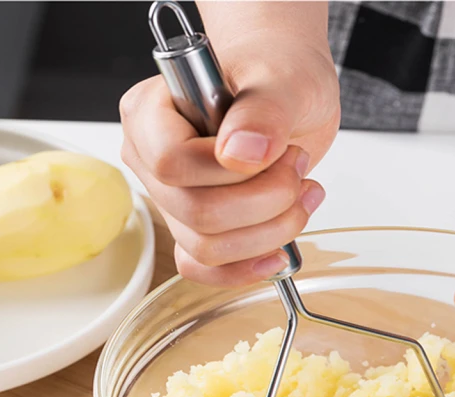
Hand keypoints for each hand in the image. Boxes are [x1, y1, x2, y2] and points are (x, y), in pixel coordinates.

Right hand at [120, 6, 338, 286]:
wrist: (288, 89)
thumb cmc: (276, 70)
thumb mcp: (282, 78)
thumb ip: (262, 111)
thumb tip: (239, 153)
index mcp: (151, 114)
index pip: (172, 164)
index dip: (230, 173)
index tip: (277, 152)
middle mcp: (152, 161)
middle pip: (196, 213)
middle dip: (265, 202)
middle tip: (298, 167)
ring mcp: (173, 200)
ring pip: (207, 248)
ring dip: (270, 232)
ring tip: (303, 193)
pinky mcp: (197, 228)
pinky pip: (206, 268)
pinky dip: (247, 268)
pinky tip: (281, 252)